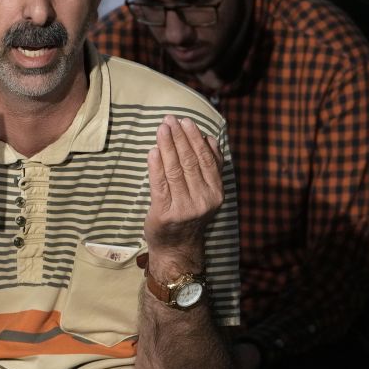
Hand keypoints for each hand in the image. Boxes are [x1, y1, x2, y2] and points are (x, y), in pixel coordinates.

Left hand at [144, 115, 224, 266]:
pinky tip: (152, 151)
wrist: (177, 248)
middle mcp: (203, 200)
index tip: (185, 121)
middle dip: (179, 137)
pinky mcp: (164, 213)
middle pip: (189, 161)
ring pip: (174, 169)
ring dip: (167, 146)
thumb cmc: (190, 214)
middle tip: (170, 120)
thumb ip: (210, 167)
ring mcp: (184, 207)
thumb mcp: (207, 193)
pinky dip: (155, 165)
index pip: (205, 159)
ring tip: (161, 129)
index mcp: (216, 192)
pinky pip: (159, 184)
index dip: (195, 138)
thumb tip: (210, 138)